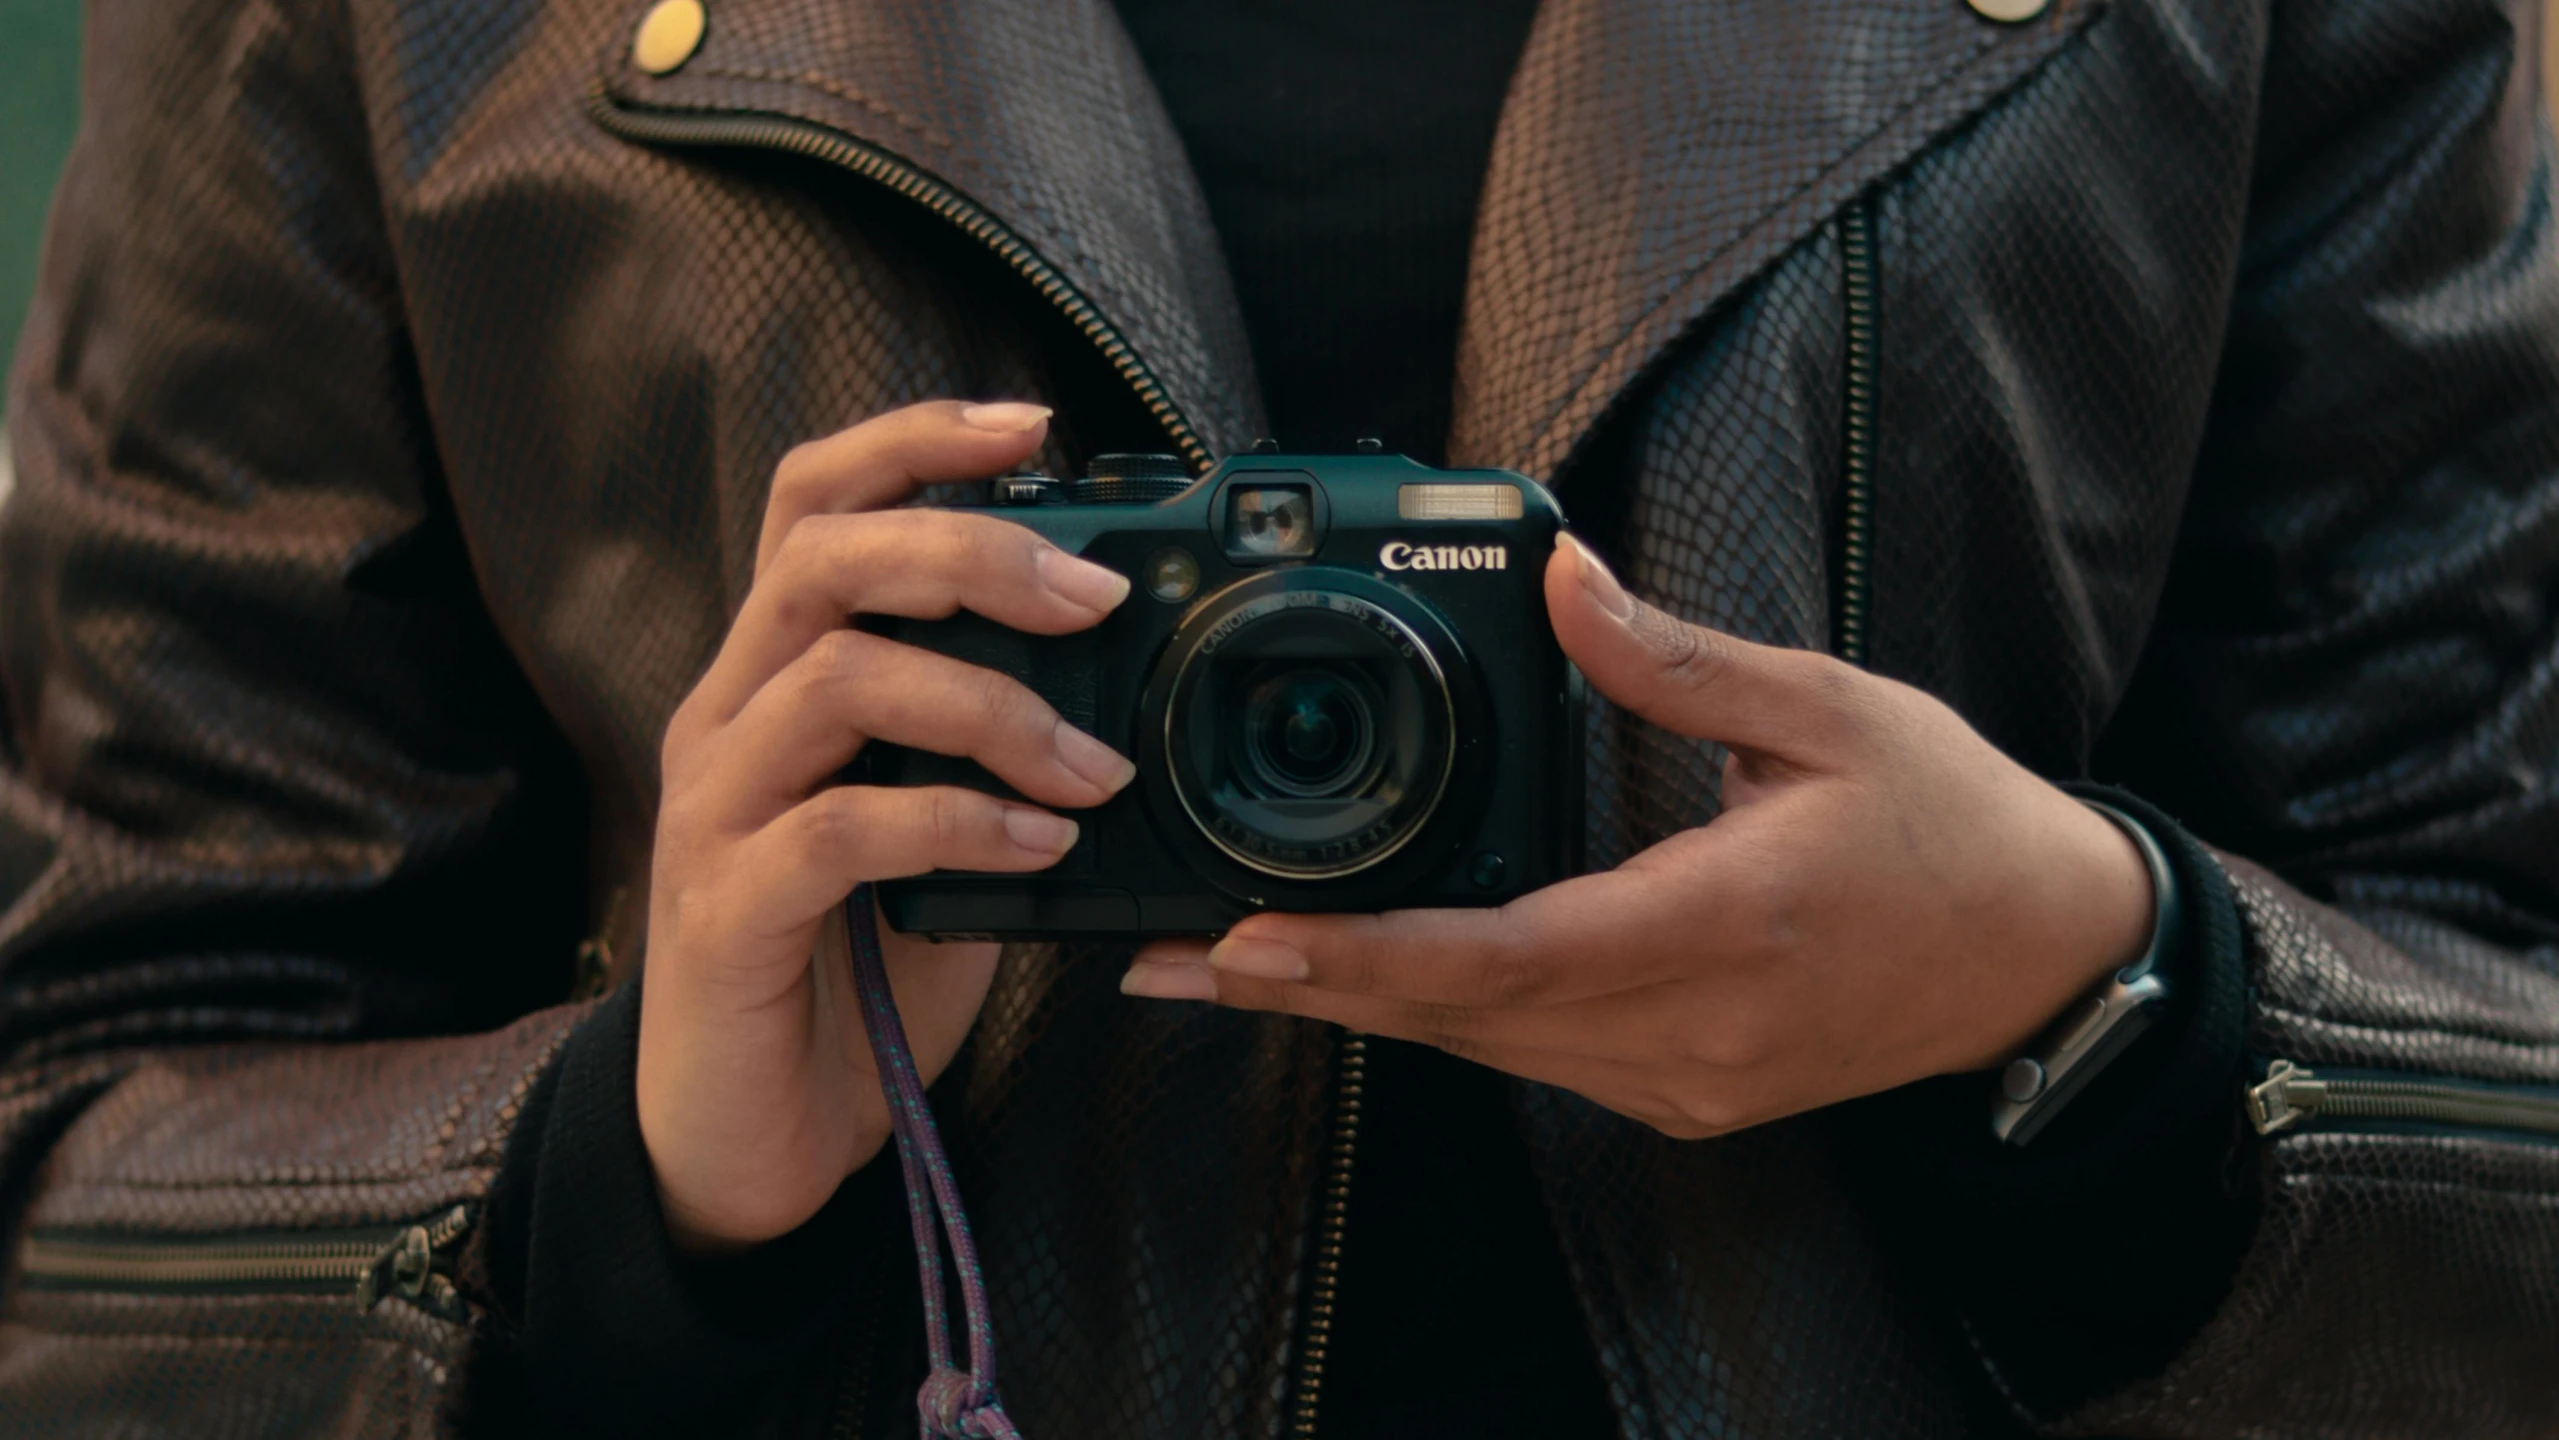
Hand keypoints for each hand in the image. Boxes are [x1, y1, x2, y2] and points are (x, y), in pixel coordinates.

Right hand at [640, 400, 1137, 1251]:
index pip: (815, 501)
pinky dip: (956, 822)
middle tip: (1097, 600)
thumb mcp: (934, 823)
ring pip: (835, 675)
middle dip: (971, 549)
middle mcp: (730, 715)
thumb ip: (987, 743)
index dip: (916, 440)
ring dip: (990, 704)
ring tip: (1092, 766)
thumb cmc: (850, 965)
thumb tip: (1125, 674)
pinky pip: (839, 829)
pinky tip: (1037, 848)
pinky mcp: (723, 908)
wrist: (747, 1133)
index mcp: (777, 674)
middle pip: (823, 555)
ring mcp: (715, 807)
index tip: (1035, 424)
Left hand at [1124, 535, 2153, 1138]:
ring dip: (1363, 1011)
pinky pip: (1539, 1062)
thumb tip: (1561, 575)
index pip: (1508, 956)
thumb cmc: (1954, 826)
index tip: (1249, 943)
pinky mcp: (1692, 1094)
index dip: (1366, 957)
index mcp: (1724, 924)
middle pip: (1464, 1022)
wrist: (2051, 959)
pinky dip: (1448, 1021)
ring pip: (1490, 1052)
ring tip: (1239, 974)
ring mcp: (1690, 1079)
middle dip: (1313, 992)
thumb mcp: (1833, 712)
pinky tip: (1374, 984)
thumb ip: (1677, 656)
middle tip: (1176, 965)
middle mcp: (1694, 1029)